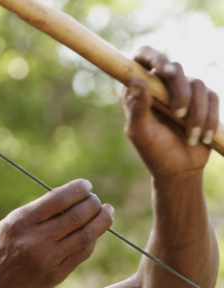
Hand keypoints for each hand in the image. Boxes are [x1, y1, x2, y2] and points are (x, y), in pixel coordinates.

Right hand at [0, 179, 113, 287]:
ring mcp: (47, 259)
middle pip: (77, 216)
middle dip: (93, 204)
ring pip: (86, 235)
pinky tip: (93, 233)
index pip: (59, 198)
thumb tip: (74, 197)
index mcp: (21, 221)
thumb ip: (39, 212)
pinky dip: (92, 240)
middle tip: (97, 200)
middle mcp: (35, 239)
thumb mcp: (10, 224)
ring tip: (107, 212)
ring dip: (102, 220)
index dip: (79, 189)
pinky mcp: (56, 275)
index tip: (86, 185)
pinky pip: (82, 253)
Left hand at [123, 46, 218, 177]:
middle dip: (180, 93)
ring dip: (195, 113)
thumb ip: (138, 107)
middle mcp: (161, 85)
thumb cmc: (154, 152)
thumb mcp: (141, 132)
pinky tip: (202, 137)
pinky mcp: (204, 100)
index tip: (165, 71)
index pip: (143, 57)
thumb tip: (136, 80)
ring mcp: (183, 91)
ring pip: (197, 84)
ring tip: (190, 136)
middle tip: (177, 115)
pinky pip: (213, 97)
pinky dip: (209, 118)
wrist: (179, 169)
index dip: (153, 57)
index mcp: (140, 89)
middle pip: (175, 68)